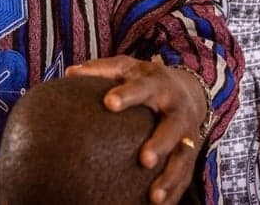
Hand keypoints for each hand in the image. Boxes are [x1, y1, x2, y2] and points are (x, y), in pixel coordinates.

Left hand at [66, 56, 207, 204]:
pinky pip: (185, 177)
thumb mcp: (127, 67)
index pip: (142, 88)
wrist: (189, 90)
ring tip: (154, 196)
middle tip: (145, 160)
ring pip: (183, 158)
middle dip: (160, 143)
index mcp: (158, 85)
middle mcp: (176, 110)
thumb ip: (101, 70)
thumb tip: (69, 73)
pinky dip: (174, 194)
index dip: (127, 95)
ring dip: (170, 177)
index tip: (109, 103)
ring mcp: (187, 134)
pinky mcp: (190, 154)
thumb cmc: (147, 79)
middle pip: (172, 128)